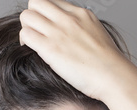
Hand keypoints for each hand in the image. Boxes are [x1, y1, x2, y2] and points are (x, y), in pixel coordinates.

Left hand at [19, 0, 135, 100]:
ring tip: (32, 43)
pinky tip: (31, 50)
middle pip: (36, 3)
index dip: (46, 14)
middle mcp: (68, 19)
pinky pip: (26, 34)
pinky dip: (24, 41)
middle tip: (37, 33)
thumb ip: (83, 30)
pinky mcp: (50, 48)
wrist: (112, 76)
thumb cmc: (109, 65)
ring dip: (27, 29)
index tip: (47, 27)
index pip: (52, 2)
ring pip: (26, 16)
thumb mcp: (98, 35)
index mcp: (81, 14)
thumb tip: (74, 38)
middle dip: (33, 17)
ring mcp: (58, 32)